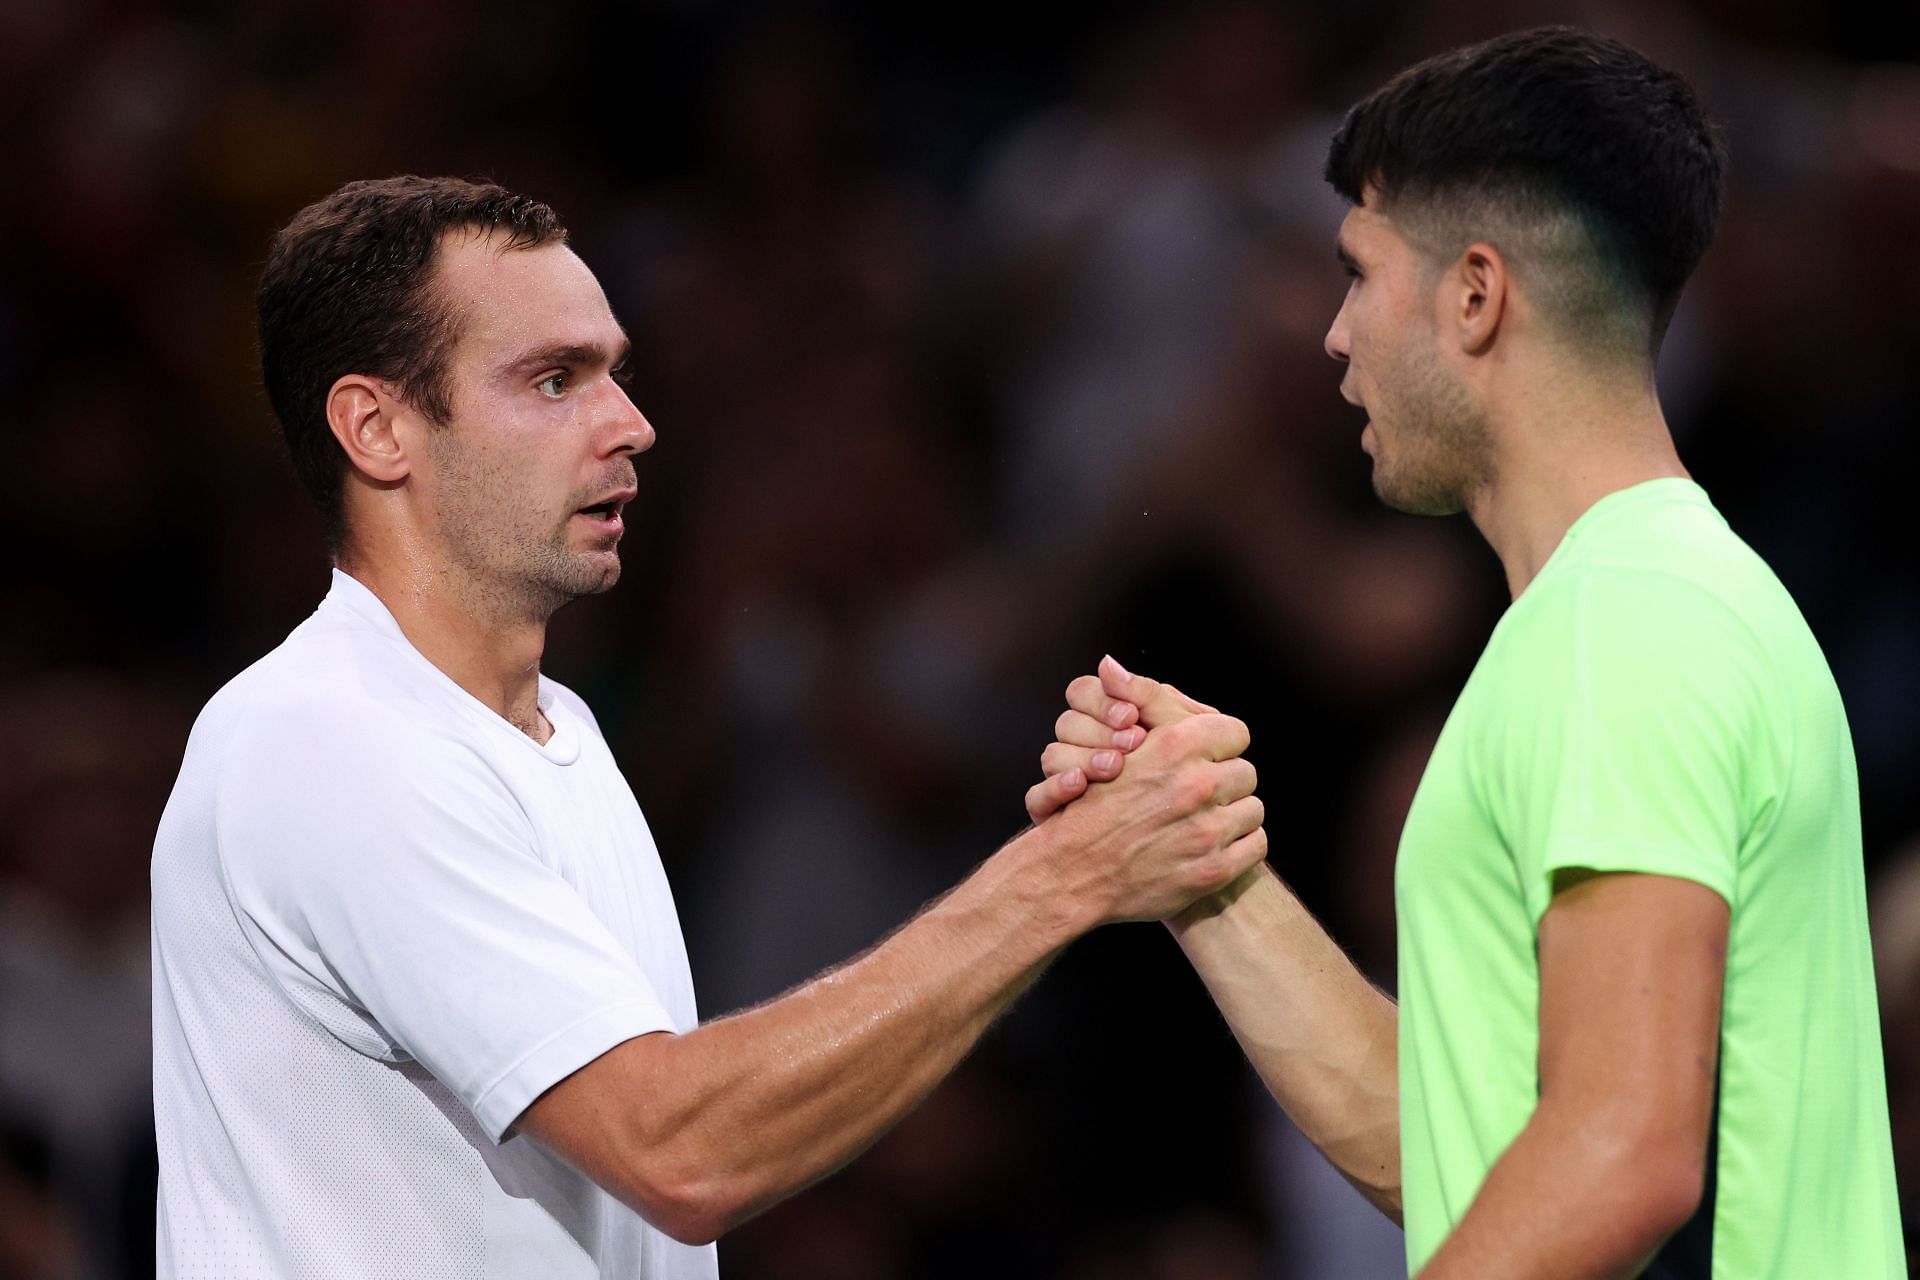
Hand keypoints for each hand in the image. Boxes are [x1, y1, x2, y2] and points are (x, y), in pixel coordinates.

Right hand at [1025, 655, 1216, 823]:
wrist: (1179, 840)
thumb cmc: (1187, 781)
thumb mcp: (1180, 735)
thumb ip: (1153, 698)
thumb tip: (1110, 664)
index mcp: (1104, 720)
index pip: (1082, 692)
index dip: (1102, 700)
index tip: (1132, 715)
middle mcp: (1080, 746)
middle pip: (1067, 721)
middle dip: (1100, 730)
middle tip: (1133, 742)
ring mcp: (1064, 780)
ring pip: (1052, 755)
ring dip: (1084, 758)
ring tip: (1115, 767)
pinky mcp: (1054, 814)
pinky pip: (1036, 797)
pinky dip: (1056, 789)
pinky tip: (1080, 785)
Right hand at [1026, 695, 1263, 922]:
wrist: (1072, 875)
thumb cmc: (1090, 807)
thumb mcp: (1109, 745)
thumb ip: (1129, 703)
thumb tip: (1110, 664)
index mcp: (1176, 746)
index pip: (1235, 732)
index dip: (1219, 744)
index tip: (1203, 758)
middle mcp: (1196, 786)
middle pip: (1246, 772)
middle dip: (1225, 782)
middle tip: (1198, 794)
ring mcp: (1207, 831)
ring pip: (1254, 809)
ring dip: (1233, 814)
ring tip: (1202, 821)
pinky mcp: (1214, 869)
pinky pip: (1256, 845)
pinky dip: (1238, 846)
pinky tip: (1210, 846)